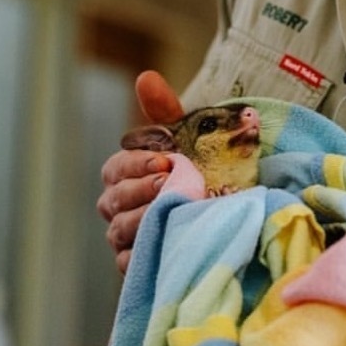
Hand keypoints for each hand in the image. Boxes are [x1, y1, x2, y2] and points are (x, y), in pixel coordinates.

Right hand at [96, 70, 184, 273]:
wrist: (234, 210)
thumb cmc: (204, 170)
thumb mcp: (189, 137)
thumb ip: (165, 110)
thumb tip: (146, 77)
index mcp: (126, 175)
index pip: (114, 168)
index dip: (134, 163)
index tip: (163, 159)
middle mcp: (121, 208)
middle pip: (111, 202)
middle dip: (137, 190)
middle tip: (167, 181)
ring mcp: (129, 239)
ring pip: (118, 232)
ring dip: (141, 220)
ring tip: (171, 209)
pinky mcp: (143, 267)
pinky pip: (130, 265)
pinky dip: (144, 254)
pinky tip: (166, 242)